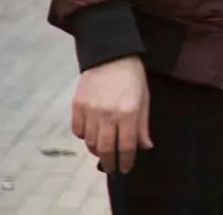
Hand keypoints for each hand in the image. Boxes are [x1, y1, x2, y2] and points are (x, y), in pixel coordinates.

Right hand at [72, 55, 151, 173]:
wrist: (110, 54)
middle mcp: (108, 115)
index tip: (126, 168)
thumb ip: (142, 124)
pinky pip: (77, 130)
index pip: (126, 146)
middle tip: (112, 168)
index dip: (126, 160)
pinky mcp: (77, 106)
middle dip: (110, 162)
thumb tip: (145, 146)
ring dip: (97, 151)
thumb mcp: (144, 98)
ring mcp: (90, 111)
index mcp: (128, 113)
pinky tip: (90, 136)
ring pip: (90, 142)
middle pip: (106, 149)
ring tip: (102, 152)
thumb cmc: (132, 76)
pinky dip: (83, 137)